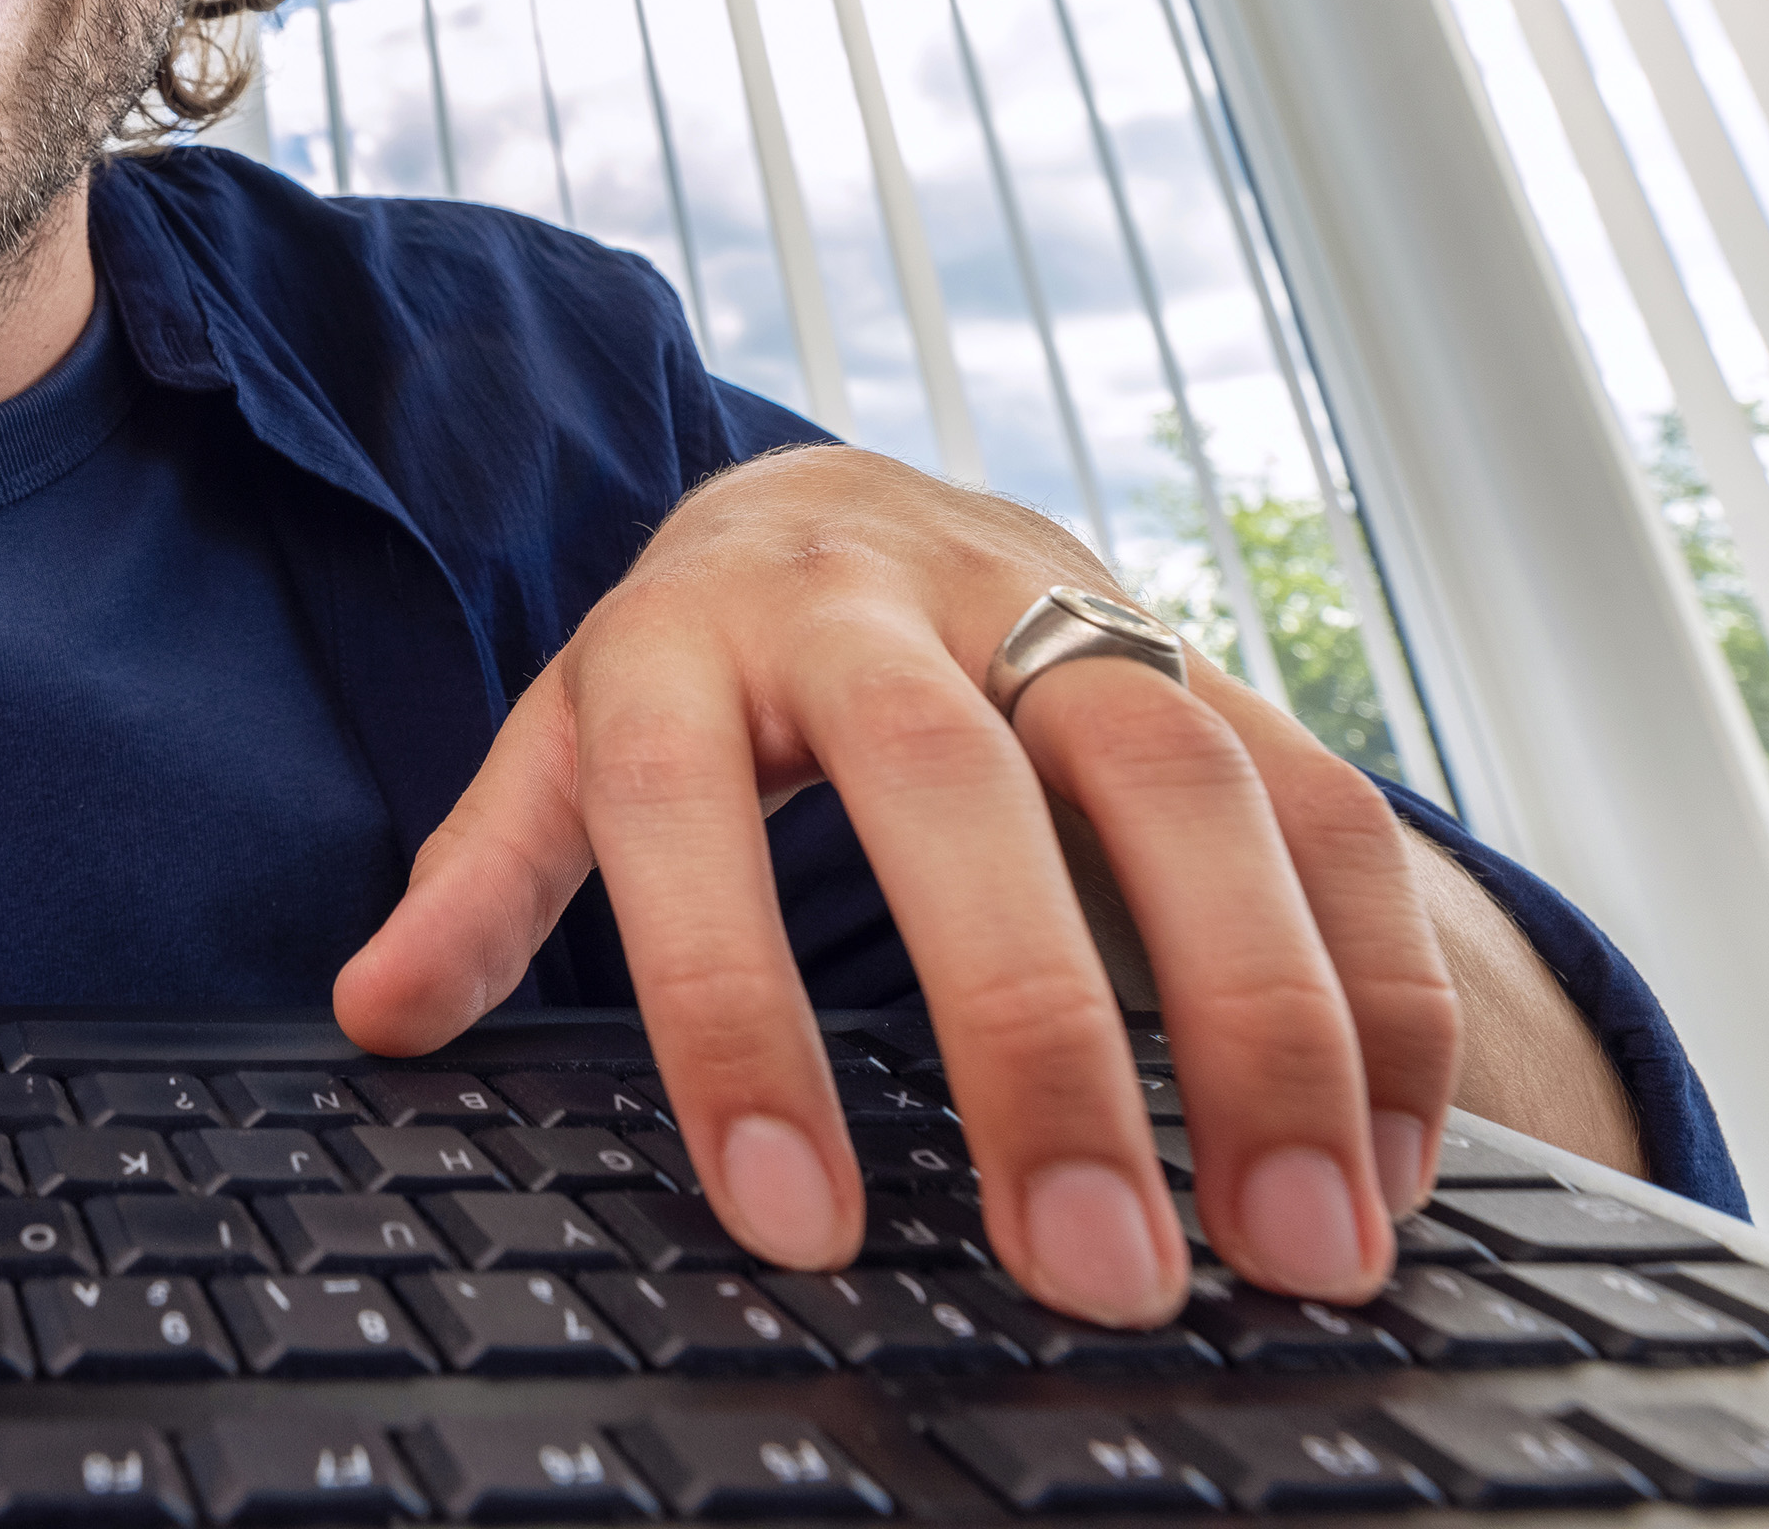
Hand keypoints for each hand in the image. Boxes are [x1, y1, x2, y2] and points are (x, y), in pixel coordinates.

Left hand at [332, 444, 1460, 1323]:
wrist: (844, 497)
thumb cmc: (694, 662)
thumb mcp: (565, 743)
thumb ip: (491, 872)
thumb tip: (379, 1016)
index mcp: (691, 634)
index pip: (686, 814)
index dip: (732, 1012)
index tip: (794, 1225)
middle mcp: (883, 605)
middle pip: (963, 787)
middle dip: (1037, 1032)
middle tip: (1099, 1271)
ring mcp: (1063, 610)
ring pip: (1184, 779)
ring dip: (1269, 1021)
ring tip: (1303, 1251)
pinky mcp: (1210, 657)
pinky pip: (1324, 808)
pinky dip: (1378, 987)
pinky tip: (1389, 1168)